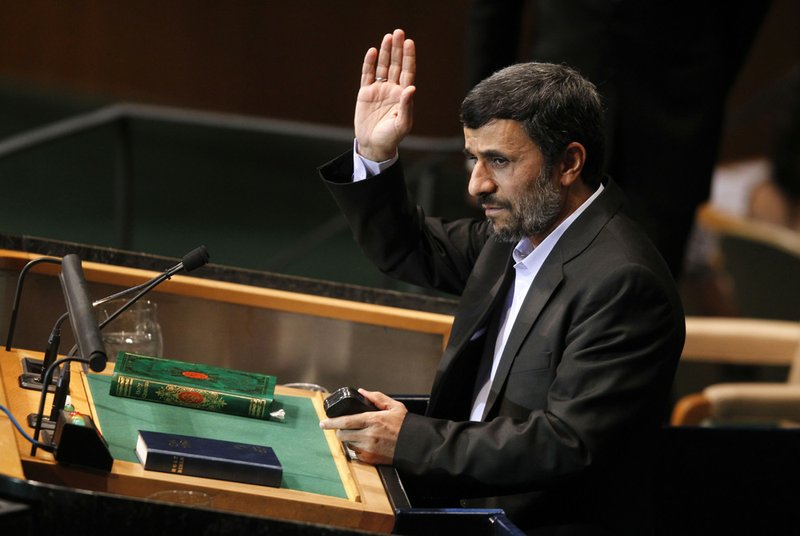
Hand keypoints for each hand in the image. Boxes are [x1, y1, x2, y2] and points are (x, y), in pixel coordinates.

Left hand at [319, 389, 407, 464]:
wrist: (416, 445)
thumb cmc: (406, 426)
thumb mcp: (394, 406)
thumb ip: (377, 397)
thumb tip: (363, 392)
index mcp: (374, 420)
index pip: (346, 421)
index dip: (331, 422)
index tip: (322, 422)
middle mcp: (369, 435)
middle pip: (343, 434)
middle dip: (340, 430)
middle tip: (343, 427)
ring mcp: (369, 448)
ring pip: (348, 444)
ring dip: (349, 439)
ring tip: (359, 434)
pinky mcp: (371, 459)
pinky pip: (356, 453)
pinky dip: (357, 448)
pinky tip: (366, 443)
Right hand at [354, 29, 415, 161]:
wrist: (373, 146)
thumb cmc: (391, 138)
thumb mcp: (402, 124)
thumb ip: (406, 106)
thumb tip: (411, 87)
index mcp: (403, 96)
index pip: (407, 72)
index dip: (409, 57)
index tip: (409, 43)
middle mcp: (392, 89)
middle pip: (396, 65)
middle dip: (397, 49)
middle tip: (399, 32)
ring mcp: (379, 90)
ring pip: (383, 66)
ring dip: (385, 52)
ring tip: (388, 37)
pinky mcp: (366, 93)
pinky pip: (367, 74)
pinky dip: (369, 63)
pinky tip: (372, 51)